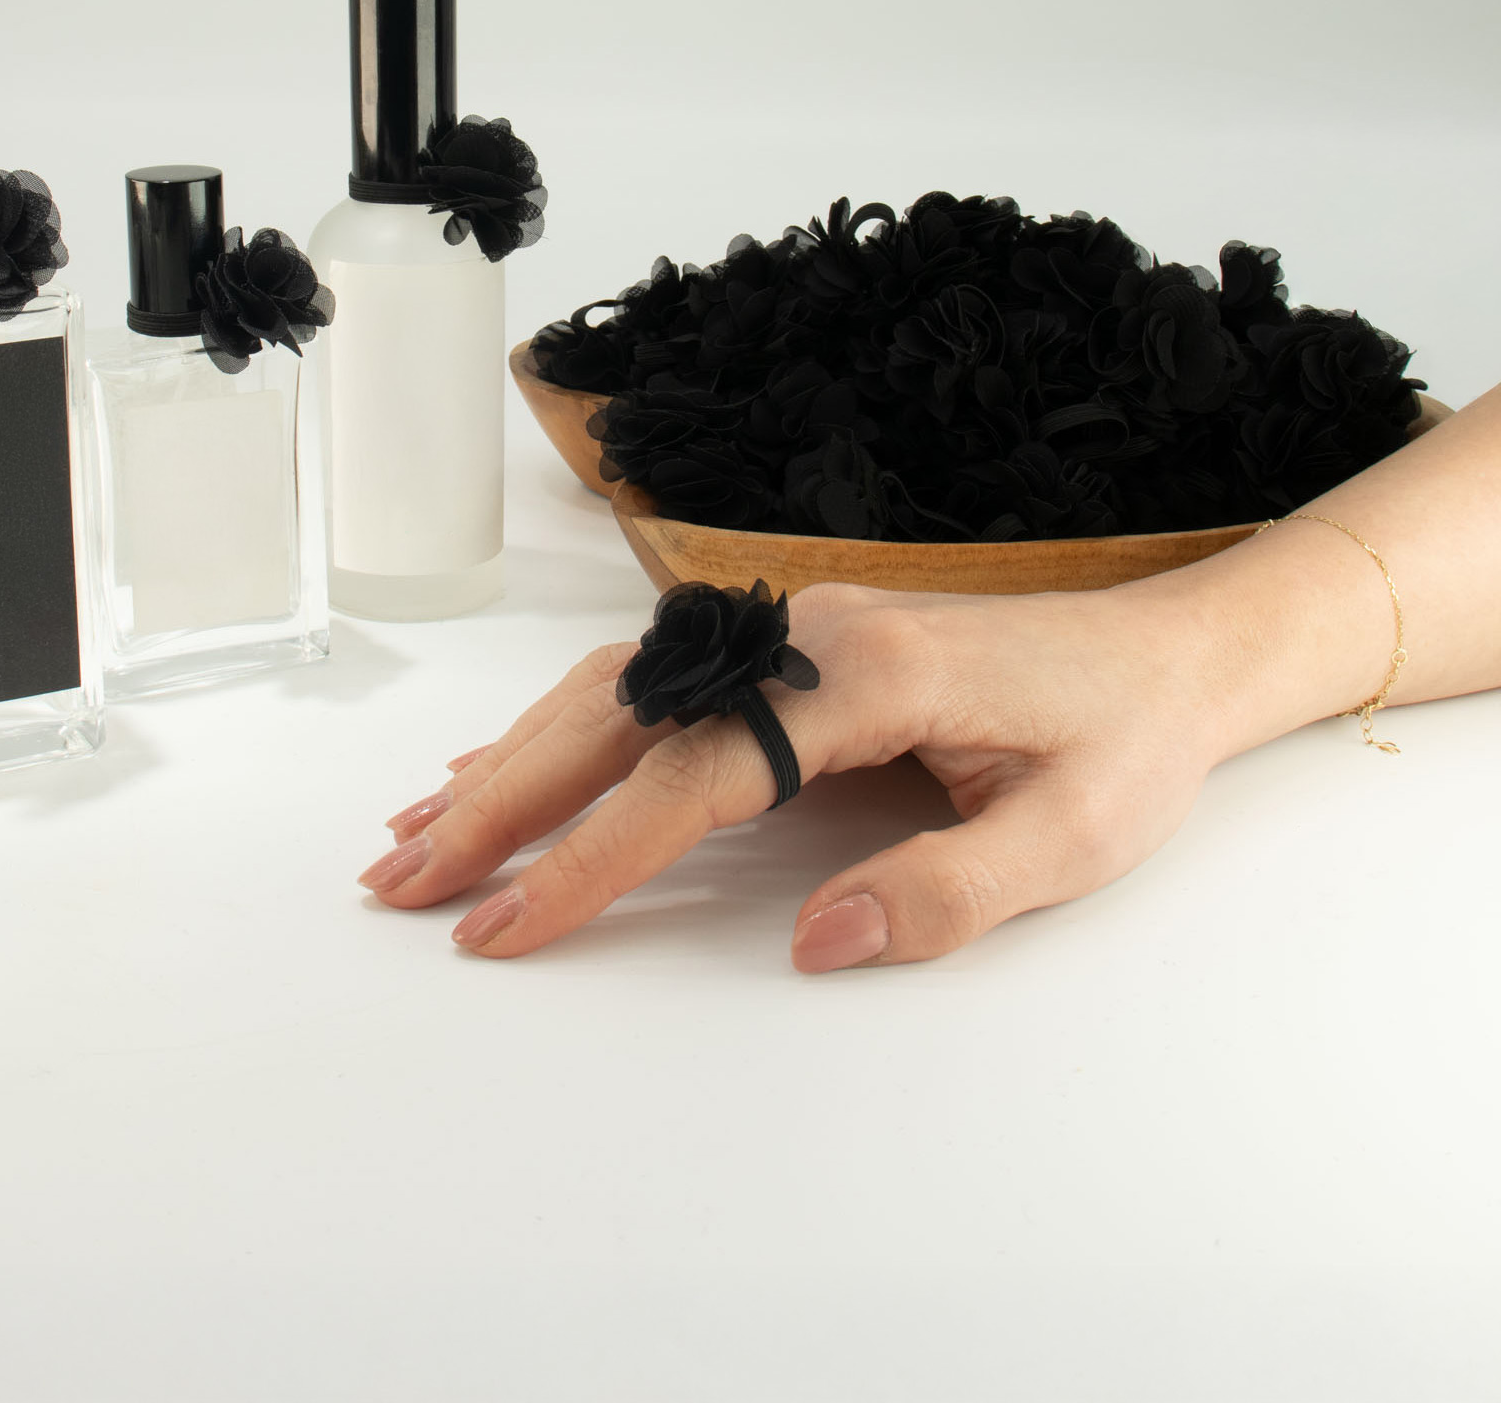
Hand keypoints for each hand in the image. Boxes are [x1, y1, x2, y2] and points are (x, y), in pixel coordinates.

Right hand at [357, 574, 1278, 970]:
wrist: (1166, 651)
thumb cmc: (1126, 741)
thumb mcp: (1076, 837)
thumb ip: (947, 888)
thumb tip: (816, 939)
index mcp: (866, 673)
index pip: (698, 775)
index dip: (597, 855)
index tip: (510, 923)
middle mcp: (802, 632)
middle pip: (616, 713)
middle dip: (500, 800)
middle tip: (404, 879)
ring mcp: (783, 631)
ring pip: (610, 691)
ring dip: (507, 762)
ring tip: (416, 833)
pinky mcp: (782, 648)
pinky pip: (646, 685)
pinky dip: (560, 731)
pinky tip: (501, 767)